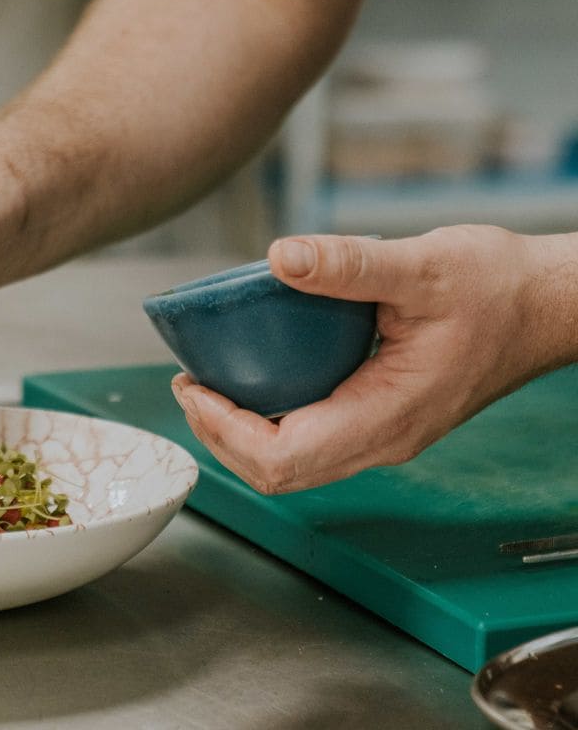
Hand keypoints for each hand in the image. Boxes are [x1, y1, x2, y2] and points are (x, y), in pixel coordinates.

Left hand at [171, 225, 577, 492]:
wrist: (546, 305)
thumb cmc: (498, 289)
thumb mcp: (422, 264)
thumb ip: (349, 264)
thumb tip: (280, 257)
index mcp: (387, 415)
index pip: (282, 457)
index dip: (224, 429)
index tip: (191, 385)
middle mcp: (383, 438)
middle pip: (279, 471)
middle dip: (221, 435)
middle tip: (188, 384)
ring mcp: (384, 432)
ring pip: (294, 461)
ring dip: (241, 431)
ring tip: (207, 383)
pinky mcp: (383, 415)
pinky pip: (313, 438)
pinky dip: (269, 418)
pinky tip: (254, 376)